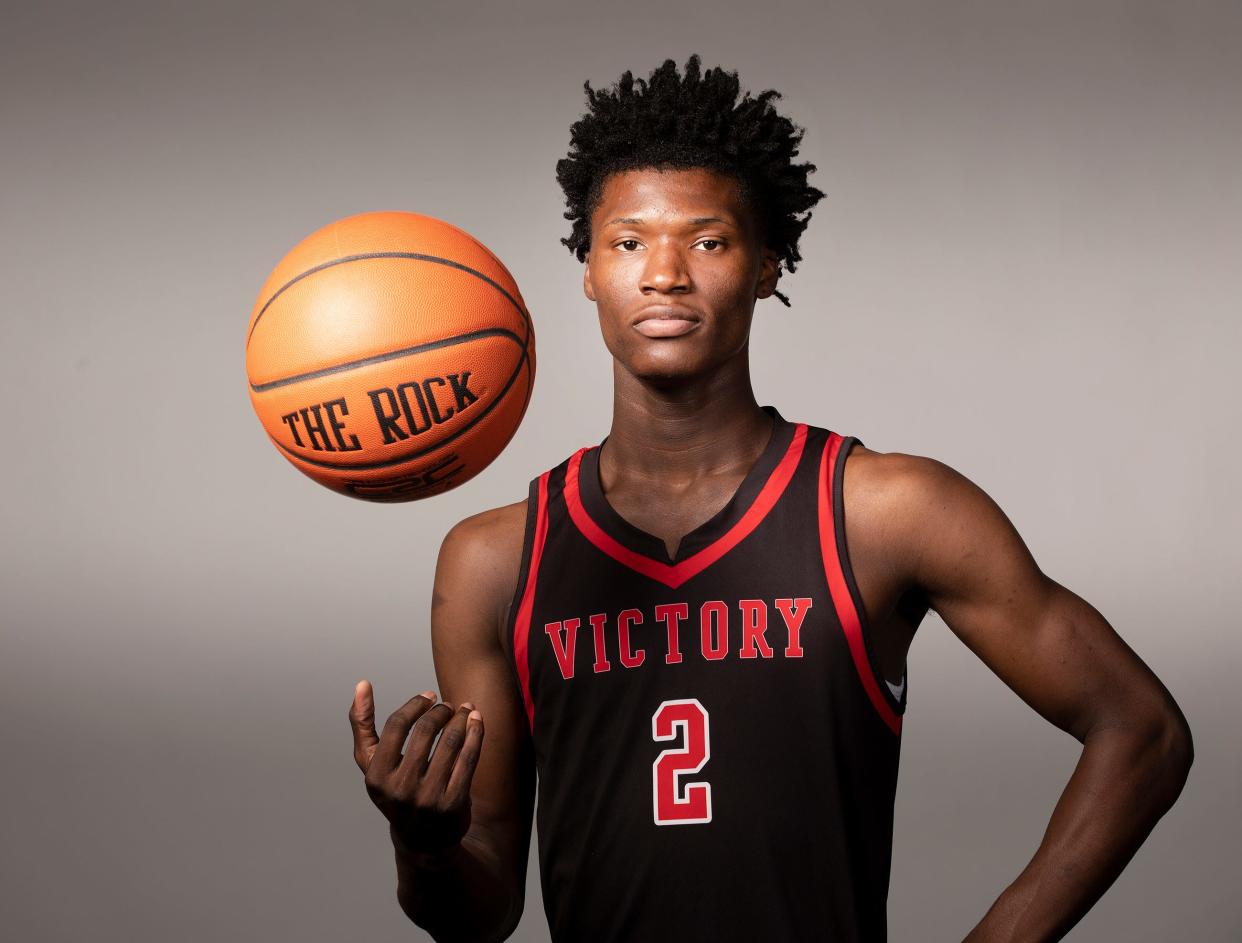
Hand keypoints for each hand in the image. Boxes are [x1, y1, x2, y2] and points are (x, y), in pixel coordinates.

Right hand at [349, 680, 483, 856]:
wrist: (422, 841)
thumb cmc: (395, 790)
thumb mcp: (372, 765)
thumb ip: (362, 726)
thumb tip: (361, 684)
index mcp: (377, 777)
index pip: (396, 725)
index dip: (415, 705)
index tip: (429, 696)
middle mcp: (400, 789)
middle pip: (426, 730)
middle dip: (442, 711)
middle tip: (449, 706)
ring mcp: (428, 797)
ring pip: (452, 741)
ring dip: (463, 717)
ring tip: (466, 709)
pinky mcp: (454, 803)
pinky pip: (469, 757)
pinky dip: (476, 733)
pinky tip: (477, 721)